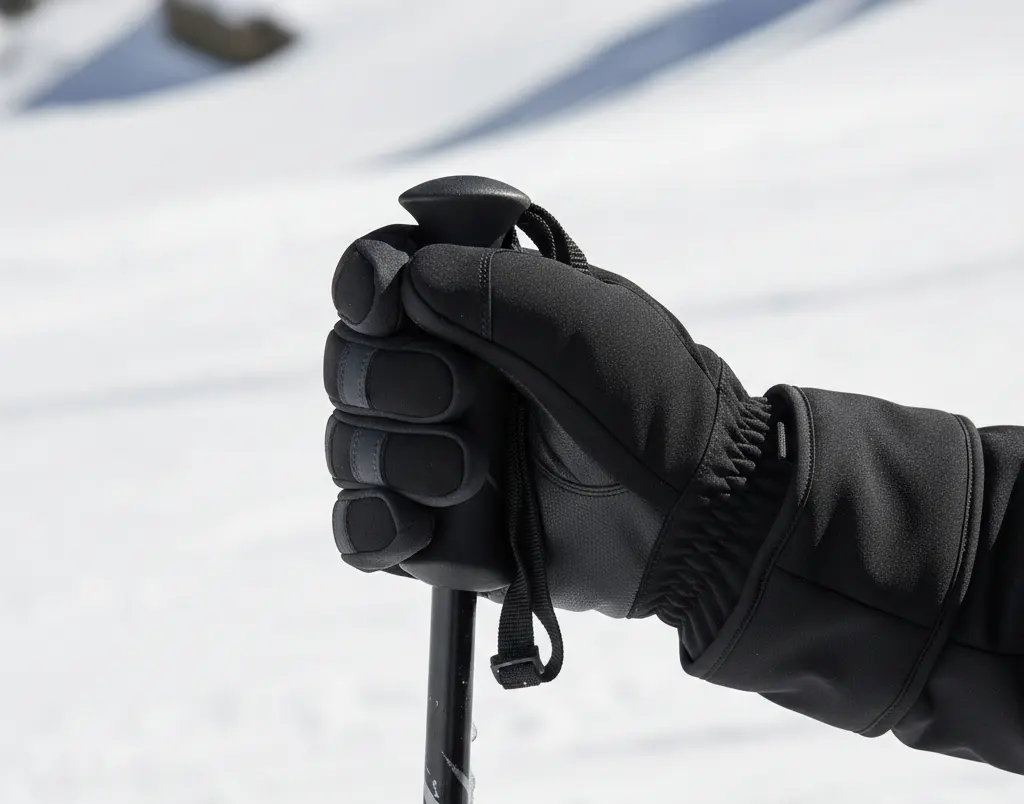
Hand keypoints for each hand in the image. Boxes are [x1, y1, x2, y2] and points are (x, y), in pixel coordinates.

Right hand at [323, 217, 783, 679]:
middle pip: (348, 363)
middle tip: (462, 399)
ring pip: (349, 446)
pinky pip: (360, 530)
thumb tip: (407, 275)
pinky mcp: (439, 531)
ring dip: (399, 457)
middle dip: (389, 380)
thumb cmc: (654, 406)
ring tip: (472, 475)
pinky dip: (371, 527)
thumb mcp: (588, 324)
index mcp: (479, 310)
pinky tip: (413, 529)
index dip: (364, 285)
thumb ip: (494, 287)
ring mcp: (436, 455)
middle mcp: (447, 375)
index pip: (381, 276)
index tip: (384, 304)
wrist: (693, 520)